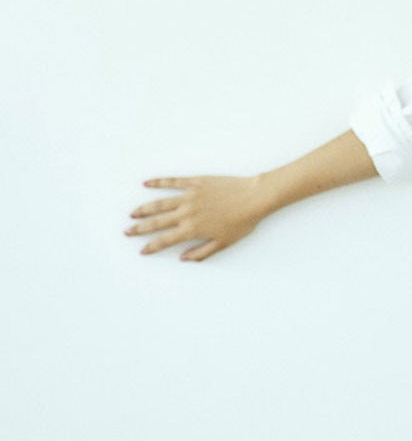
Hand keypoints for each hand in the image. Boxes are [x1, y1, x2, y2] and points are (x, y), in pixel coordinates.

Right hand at [125, 175, 268, 260]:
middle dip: (140, 228)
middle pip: (157, 222)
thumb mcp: (223, 243)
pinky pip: (174, 182)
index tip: (141, 250)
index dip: (151, 246)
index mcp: (192, 229)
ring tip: (133, 212)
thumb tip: (183, 258)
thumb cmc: (242, 222)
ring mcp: (190, 196)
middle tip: (127, 231)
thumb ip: (201, 252)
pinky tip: (147, 183)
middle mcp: (187, 213)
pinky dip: (159, 182)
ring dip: (145, 208)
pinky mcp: (196, 182)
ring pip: (161, 203)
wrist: (255, 197)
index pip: (165, 240)